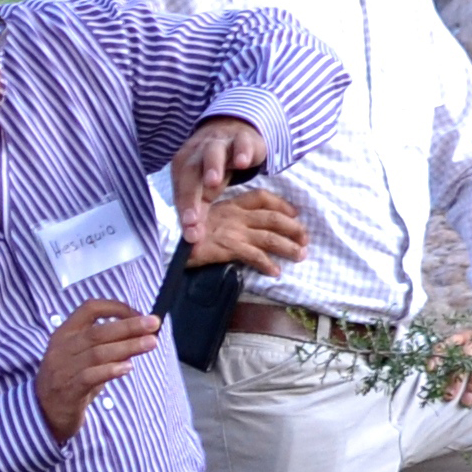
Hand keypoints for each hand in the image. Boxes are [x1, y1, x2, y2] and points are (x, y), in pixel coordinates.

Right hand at [35, 298, 159, 440]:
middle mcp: (62, 347)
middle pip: (98, 331)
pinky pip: (90, 377)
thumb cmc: (70, 379)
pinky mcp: (68, 390)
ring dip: (127, 347)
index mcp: (65, 332)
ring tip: (150, 343)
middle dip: (129, 326)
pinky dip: (110, 370)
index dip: (116, 308)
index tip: (139, 314)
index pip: (90, 309)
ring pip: (97, 353)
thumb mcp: (83, 356)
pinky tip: (128, 367)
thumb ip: (107, 345)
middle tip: (153, 324)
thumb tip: (141, 334)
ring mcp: (63, 369)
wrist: (44, 412)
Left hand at [167, 117, 267, 227]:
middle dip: (191, 195)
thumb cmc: (213, 167)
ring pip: (212, 153)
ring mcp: (219, 143)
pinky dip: (241, 151)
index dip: (184, 213)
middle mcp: (197, 154)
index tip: (191, 234)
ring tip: (213, 182)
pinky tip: (243, 163)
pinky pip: (241, 143)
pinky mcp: (241, 138)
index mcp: (183, 168)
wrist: (232, 132)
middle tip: (193, 218)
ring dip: (211, 167)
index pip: (180, 192)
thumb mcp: (204, 190)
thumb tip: (194, 242)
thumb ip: (199, 213)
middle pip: (190, 173)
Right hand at [182, 183, 309, 274]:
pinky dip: (267, 264)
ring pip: (269, 237)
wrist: (166, 239)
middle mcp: (235, 215)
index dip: (281, 204)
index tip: (294, 213)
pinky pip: (254, 256)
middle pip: (272, 218)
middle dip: (293, 228)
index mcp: (230, 204)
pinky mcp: (228, 247)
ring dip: (288, 247)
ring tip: (300, 256)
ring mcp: (233, 231)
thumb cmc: (183, 231)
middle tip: (305, 239)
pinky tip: (275, 272)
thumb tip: (239, 230)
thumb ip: (223, 221)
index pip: (261, 198)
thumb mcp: (206, 219)